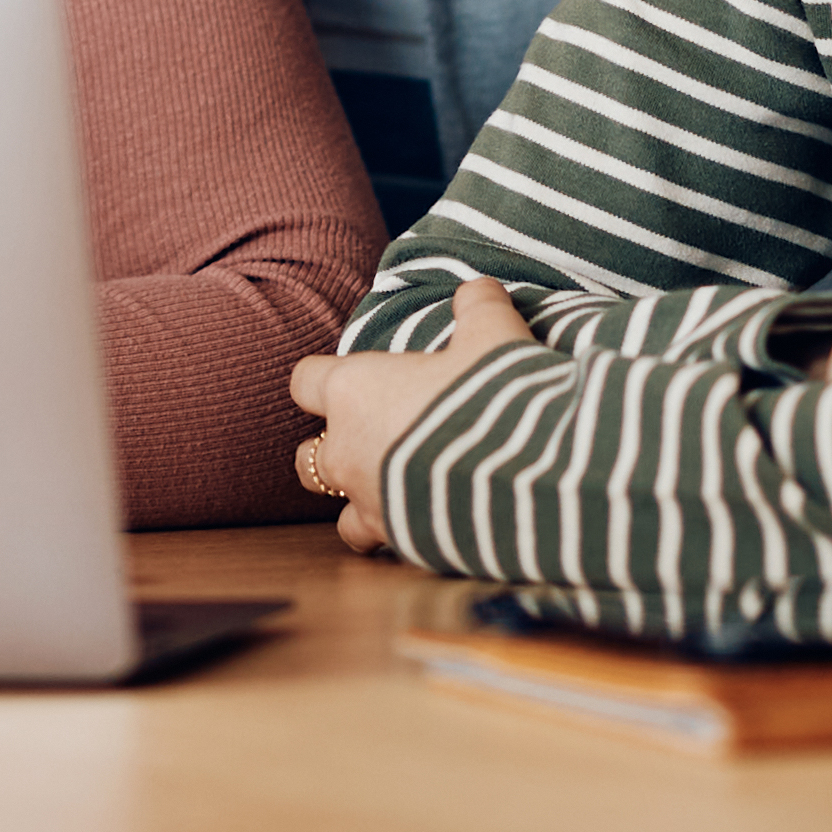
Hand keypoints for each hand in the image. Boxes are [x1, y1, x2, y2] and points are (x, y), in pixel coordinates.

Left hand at [285, 276, 538, 552]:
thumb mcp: (494, 334)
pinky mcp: (399, 541)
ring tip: (393, 486)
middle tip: (378, 437)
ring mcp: (369, 502)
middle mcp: (347, 452)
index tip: (353, 379)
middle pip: (308, 455)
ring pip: (336, 510)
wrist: (527, 474)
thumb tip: (479, 289)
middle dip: (335, 447)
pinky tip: (425, 518)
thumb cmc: (493, 395)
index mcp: (353, 392)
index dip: (324, 380)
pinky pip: (379, 542)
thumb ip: (479, 307)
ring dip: (358, 498)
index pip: (304, 381)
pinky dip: (393, 530)